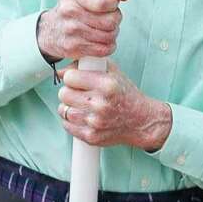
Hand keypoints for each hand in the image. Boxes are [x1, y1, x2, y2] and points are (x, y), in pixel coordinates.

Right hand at [37, 0, 128, 60]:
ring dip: (112, 33)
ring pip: (109, 36)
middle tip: (109, 18)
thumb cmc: (77, 6)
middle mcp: (67, 9)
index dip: (113, 4)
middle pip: (110, 20)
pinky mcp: (72, 47)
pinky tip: (101, 41)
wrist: (52, 29)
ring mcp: (69, 30)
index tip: (111, 4)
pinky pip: (104, 49)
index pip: (102, 1)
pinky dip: (108, 46)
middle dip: (115, 20)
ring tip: (105, 29)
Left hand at [56, 62, 171, 151]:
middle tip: (78, 93)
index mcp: (106, 85)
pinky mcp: (91, 136)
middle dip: (69, 91)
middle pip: (64, 94)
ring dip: (69, 106)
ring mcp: (95, 122)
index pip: (69, 77)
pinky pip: (67, 125)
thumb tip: (60, 71)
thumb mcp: (111, 72)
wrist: (141, 121)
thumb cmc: (125, 94)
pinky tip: (81, 116)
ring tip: (80, 105)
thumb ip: (86, 65)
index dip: (71, 77)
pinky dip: (70, 120)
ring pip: (63, 110)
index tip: (76, 80)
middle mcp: (100, 104)